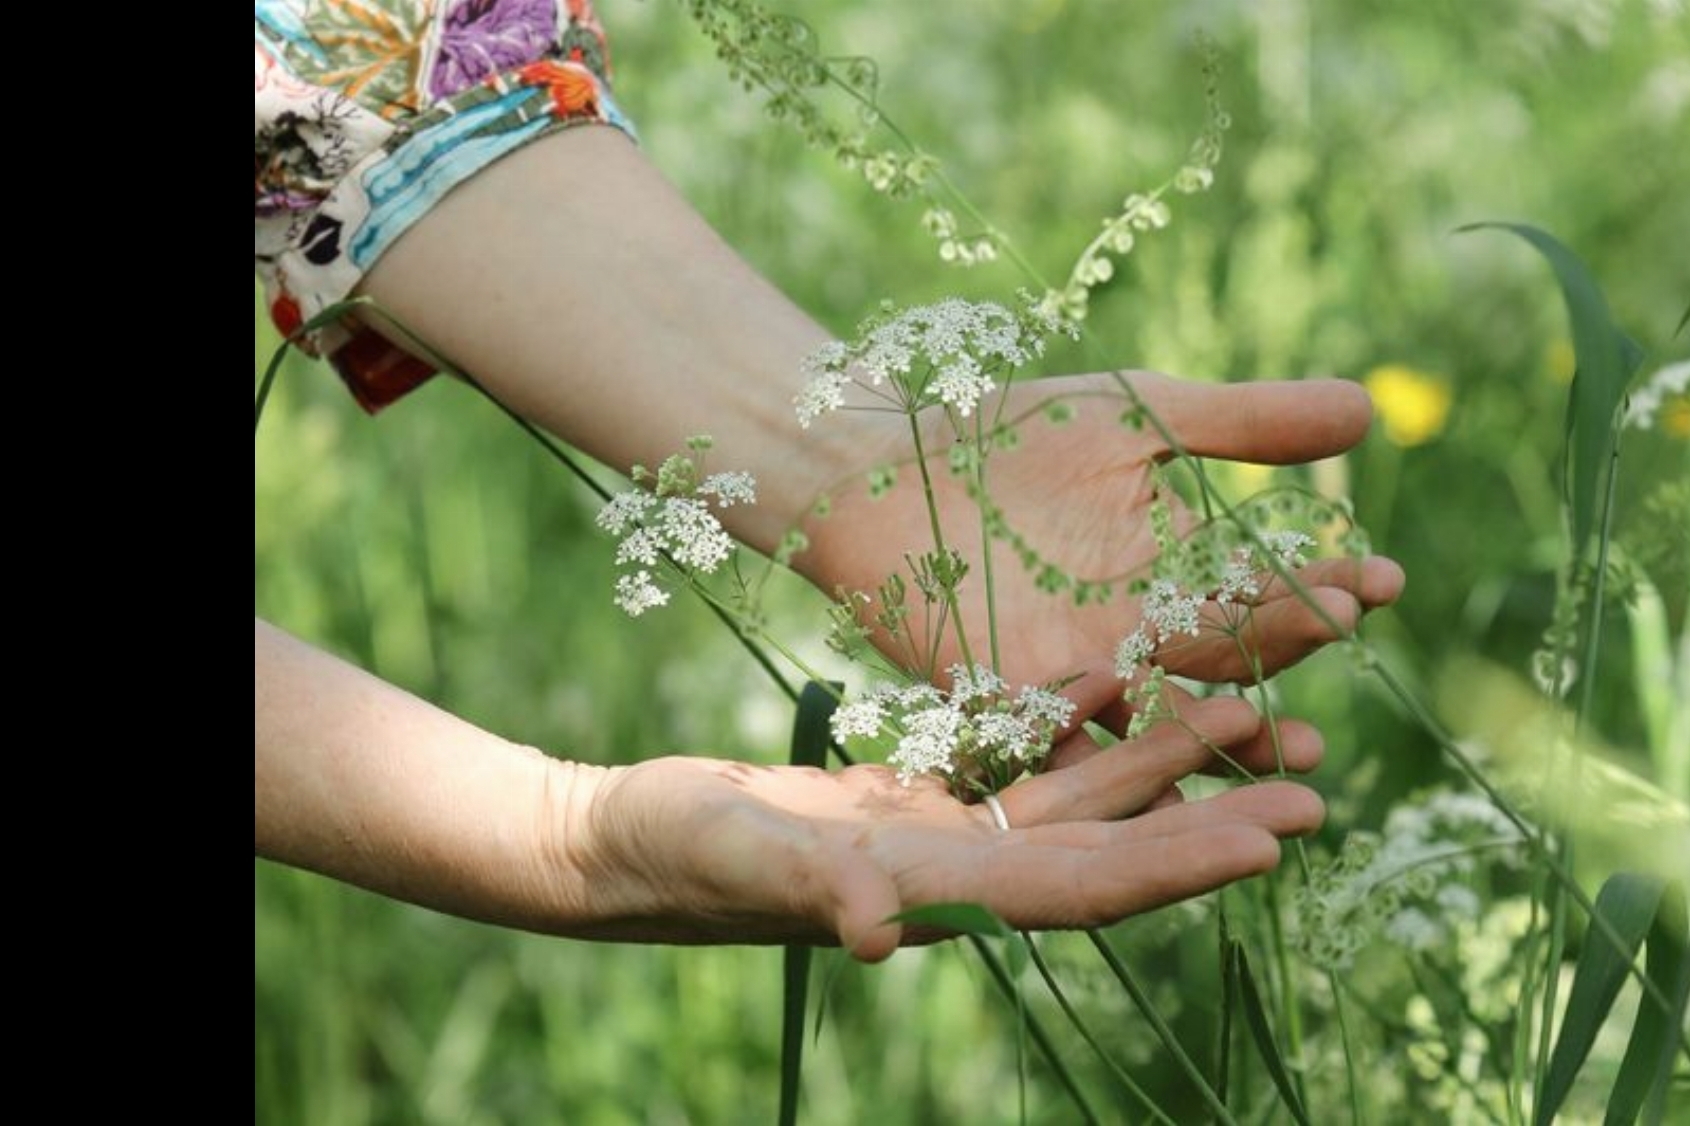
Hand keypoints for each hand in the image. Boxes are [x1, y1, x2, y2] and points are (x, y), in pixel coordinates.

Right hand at [574, 696, 1323, 960]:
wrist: (630, 841)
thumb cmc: (670, 850)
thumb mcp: (733, 854)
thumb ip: (810, 887)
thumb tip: (882, 931)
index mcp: (937, 895)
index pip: (1079, 886)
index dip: (1175, 867)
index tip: (1269, 840)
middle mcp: (961, 873)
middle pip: (1108, 847)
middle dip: (1208, 820)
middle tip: (1312, 786)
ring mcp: (945, 835)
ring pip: (1077, 797)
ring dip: (1163, 764)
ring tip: (1252, 719)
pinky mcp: (920, 797)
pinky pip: (1020, 758)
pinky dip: (1079, 724)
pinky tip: (1128, 682)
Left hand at [801, 371, 1405, 730]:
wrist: (885, 458)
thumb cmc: (1013, 434)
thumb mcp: (1140, 419)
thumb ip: (1243, 423)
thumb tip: (1368, 409)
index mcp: (1172, 579)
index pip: (1263, 592)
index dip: (1322, 588)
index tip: (1384, 580)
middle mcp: (1131, 640)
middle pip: (1217, 658)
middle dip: (1281, 650)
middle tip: (1344, 639)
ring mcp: (1067, 678)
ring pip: (1152, 719)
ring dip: (1214, 737)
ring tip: (1279, 743)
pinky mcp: (998, 700)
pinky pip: (1052, 736)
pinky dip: (1095, 747)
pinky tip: (1148, 767)